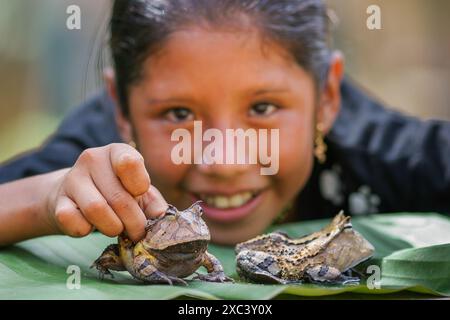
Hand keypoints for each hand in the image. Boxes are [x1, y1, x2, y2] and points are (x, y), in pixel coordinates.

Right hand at [46, 143, 166, 241]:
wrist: (77, 197)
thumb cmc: (118, 192)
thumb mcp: (141, 193)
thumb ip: (154, 204)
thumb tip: (162, 219)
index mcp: (117, 151)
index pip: (130, 162)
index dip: (139, 187)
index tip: (140, 195)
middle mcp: (92, 159)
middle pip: (118, 197)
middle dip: (134, 222)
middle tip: (137, 232)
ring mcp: (72, 179)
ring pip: (96, 210)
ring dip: (113, 228)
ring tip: (117, 229)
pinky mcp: (58, 201)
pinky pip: (74, 222)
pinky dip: (87, 231)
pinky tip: (91, 226)